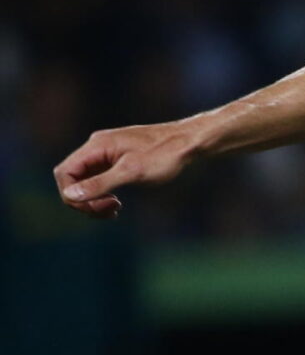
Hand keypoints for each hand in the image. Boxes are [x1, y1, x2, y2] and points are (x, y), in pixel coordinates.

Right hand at [54, 122, 202, 218]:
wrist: (190, 143)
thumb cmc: (165, 155)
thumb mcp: (132, 172)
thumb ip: (101, 183)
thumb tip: (71, 195)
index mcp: (96, 147)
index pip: (65, 172)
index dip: (72, 194)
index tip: (95, 208)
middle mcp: (97, 147)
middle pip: (72, 178)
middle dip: (84, 199)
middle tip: (110, 211)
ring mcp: (107, 154)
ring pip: (85, 180)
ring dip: (94, 200)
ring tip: (115, 209)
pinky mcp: (118, 160)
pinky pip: (99, 179)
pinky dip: (103, 194)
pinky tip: (117, 204)